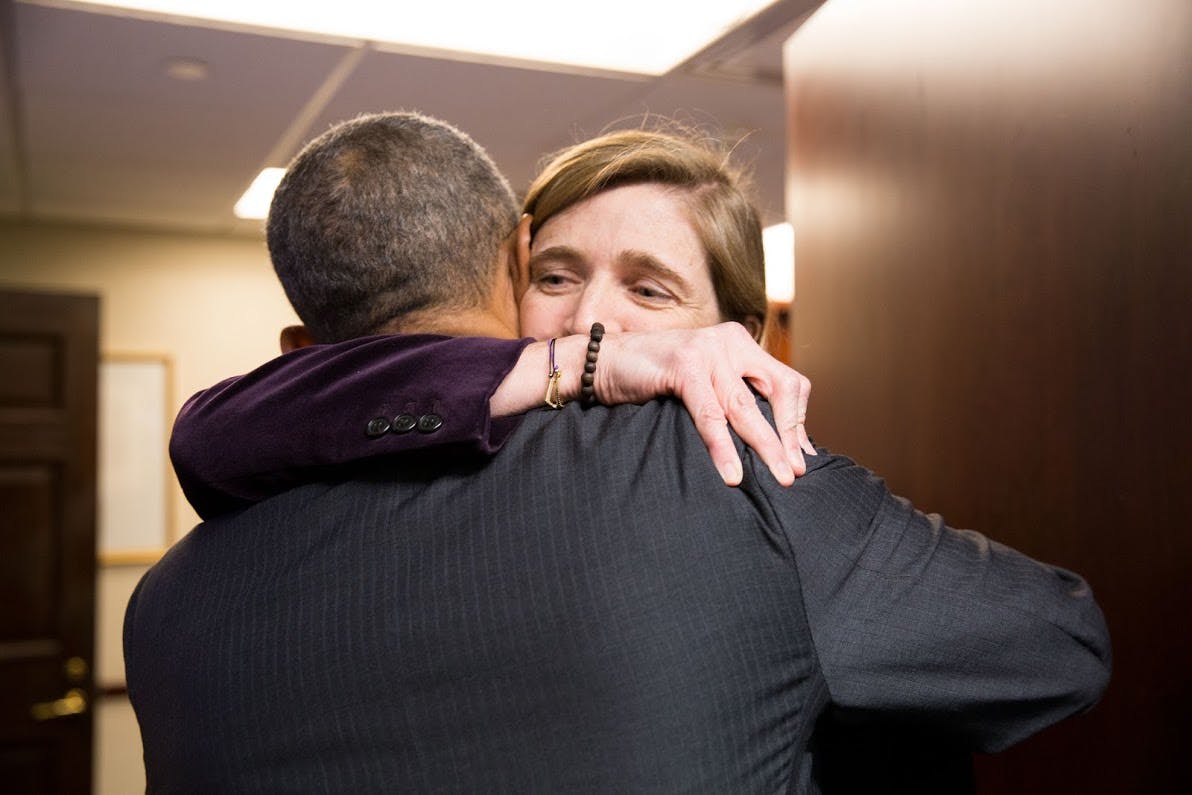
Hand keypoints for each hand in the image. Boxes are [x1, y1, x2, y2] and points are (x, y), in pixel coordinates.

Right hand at [597, 323, 813, 486]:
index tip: (801, 456)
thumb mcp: (703, 382)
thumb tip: (769, 440)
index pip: (788, 382)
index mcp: (741, 344)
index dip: (798, 422)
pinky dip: (723, 446)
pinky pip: (711, 414)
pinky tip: (732, 472)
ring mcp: (708, 351)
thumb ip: (732, 397)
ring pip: (746, 407)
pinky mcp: (684, 366)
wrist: (601, 362)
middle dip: (789, 437)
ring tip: (780, 478)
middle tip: (796, 473)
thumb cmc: (652, 378)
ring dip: (766, 447)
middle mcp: (731, 341)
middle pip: (779, 391)